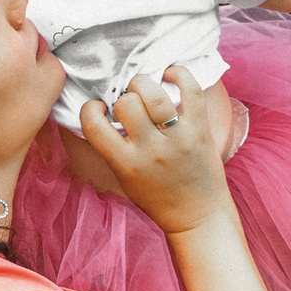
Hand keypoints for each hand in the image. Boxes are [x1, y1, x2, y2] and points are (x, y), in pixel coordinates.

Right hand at [77, 65, 233, 236]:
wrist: (197, 216)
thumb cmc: (158, 198)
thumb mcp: (124, 178)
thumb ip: (113, 148)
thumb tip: (105, 112)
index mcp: (126, 164)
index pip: (93, 125)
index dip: (90, 109)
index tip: (99, 109)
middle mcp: (151, 150)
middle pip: (126, 103)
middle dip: (123, 97)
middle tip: (130, 103)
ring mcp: (178, 138)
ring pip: (153, 94)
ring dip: (144, 84)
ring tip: (146, 90)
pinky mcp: (201, 130)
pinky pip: (191, 91)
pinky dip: (179, 74)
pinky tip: (170, 75)